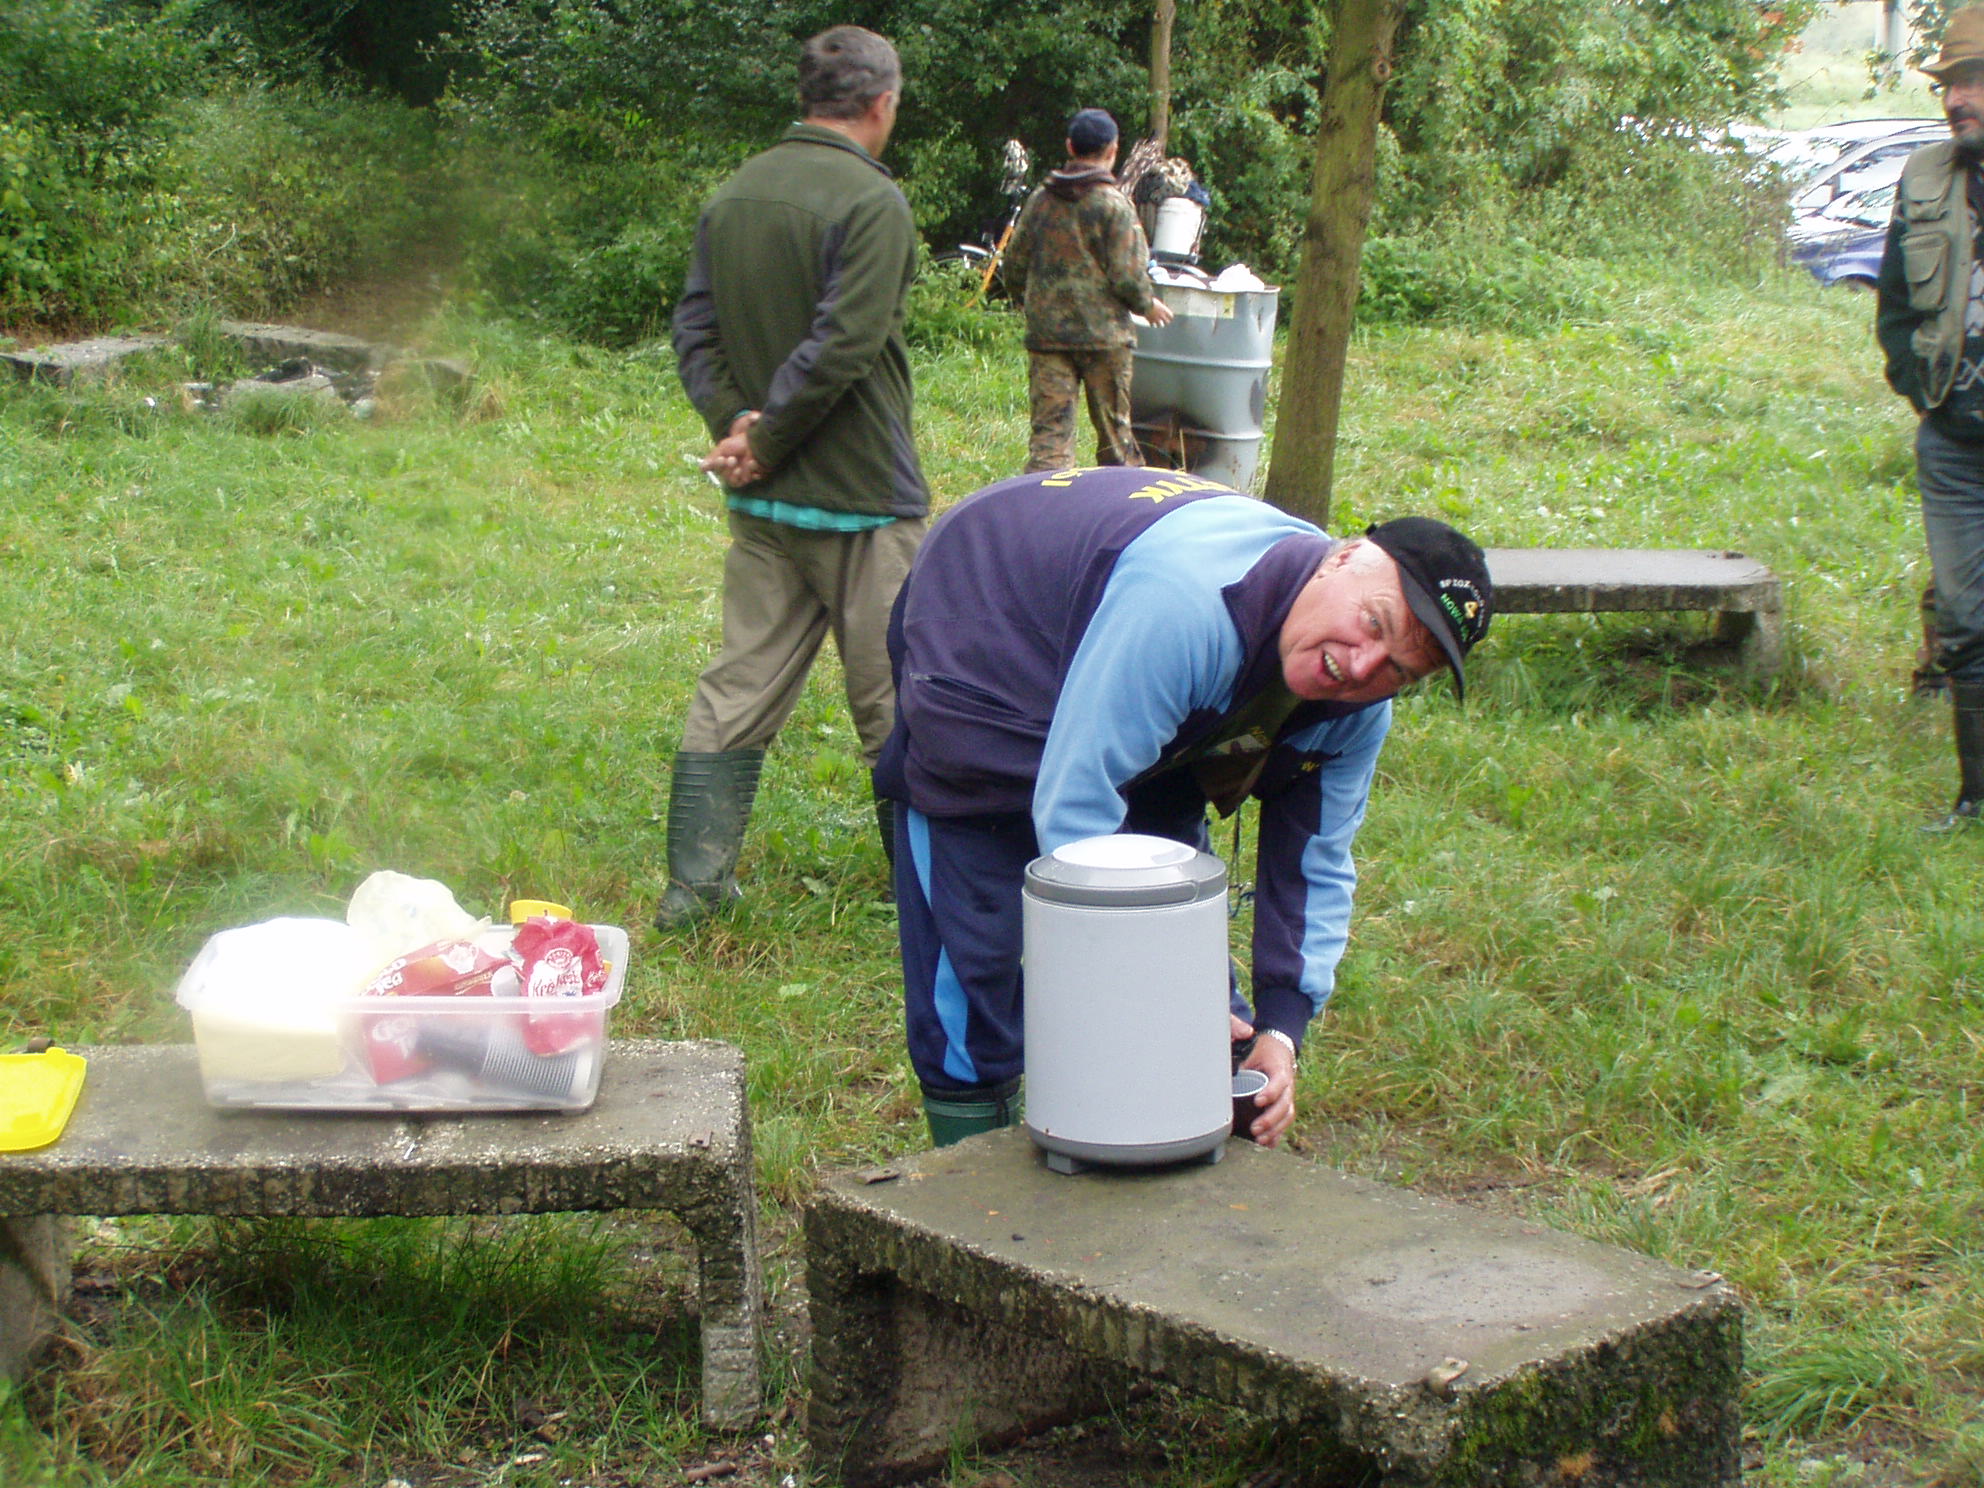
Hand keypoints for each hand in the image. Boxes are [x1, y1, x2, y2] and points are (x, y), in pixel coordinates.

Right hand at [701, 411, 764, 488]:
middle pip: (726, 478)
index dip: (718, 466)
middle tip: (733, 459)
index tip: (721, 458)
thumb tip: (701, 468)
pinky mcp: (753, 476)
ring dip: (739, 472)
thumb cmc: (738, 442)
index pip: (718, 470)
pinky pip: (748, 480)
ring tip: (745, 462)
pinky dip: (751, 471)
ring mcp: (742, 475)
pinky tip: (753, 462)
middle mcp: (732, 471)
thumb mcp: (723, 448)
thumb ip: (712, 458)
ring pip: (736, 482)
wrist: (756, 440)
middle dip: (729, 469)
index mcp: (724, 464)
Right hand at [1146, 299, 1175, 326]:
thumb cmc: (1151, 301)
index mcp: (1164, 310)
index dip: (1170, 317)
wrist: (1145, 304)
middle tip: (1164, 321)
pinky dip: (1152, 324)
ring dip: (1159, 324)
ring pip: (1160, 325)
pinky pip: (1152, 325)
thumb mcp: (1158, 302)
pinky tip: (1151, 323)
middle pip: (1167, 322)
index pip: (1171, 316)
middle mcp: (1161, 315)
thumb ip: (1161, 305)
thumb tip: (1163, 306)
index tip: (1169, 317)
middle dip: (1165, 322)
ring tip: (1157, 323)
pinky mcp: (1150, 321)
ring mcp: (1156, 319)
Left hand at [1230, 1013, 1295, 1146]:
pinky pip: (1285, 1121)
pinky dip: (1278, 1134)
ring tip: (1260, 1140)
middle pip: (1284, 1105)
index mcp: (1280, 1070)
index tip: (1258, 1101)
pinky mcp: (1285, 1105)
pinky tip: (1268, 1145)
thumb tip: (1227, 1062)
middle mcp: (1288, 1085)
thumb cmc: (1264, 1051)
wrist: (1281, 1049)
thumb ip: (1241, 1057)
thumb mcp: (1254, 1050)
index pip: (1279, 1083)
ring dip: (1275, 1130)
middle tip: (1255, 1128)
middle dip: (1270, 1119)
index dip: (1270, 1093)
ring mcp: (1288, 1096)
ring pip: (1287, 1116)